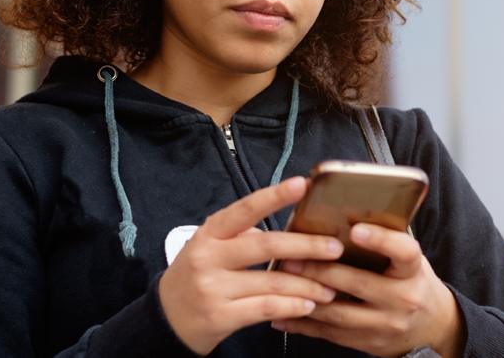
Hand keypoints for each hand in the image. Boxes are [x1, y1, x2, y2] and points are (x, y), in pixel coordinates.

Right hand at [158, 177, 344, 354]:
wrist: (167, 319)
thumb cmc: (197, 276)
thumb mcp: (210, 247)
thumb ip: (243, 235)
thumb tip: (287, 230)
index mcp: (210, 233)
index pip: (245, 210)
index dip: (274, 196)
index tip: (301, 185)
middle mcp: (209, 257)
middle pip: (265, 245)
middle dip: (305, 245)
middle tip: (336, 247)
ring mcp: (213, 288)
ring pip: (271, 282)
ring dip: (307, 283)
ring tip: (331, 285)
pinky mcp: (220, 316)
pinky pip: (265, 308)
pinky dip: (292, 306)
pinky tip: (309, 304)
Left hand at [270, 223, 464, 357]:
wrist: (432, 326)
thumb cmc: (411, 280)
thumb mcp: (408, 258)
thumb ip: (383, 240)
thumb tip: (342, 211)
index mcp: (413, 270)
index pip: (403, 251)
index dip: (380, 240)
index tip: (356, 229)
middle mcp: (402, 299)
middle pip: (358, 283)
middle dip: (320, 270)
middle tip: (290, 257)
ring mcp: (385, 324)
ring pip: (339, 313)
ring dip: (306, 297)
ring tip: (281, 281)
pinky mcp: (368, 343)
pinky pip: (331, 334)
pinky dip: (304, 323)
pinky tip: (283, 312)